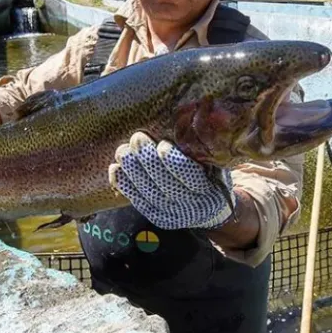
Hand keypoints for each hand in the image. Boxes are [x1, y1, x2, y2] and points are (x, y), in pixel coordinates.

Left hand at [110, 132, 235, 229]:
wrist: (210, 209)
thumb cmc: (212, 176)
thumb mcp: (217, 163)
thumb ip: (205, 148)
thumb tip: (193, 116)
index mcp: (208, 190)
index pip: (189, 176)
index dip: (174, 161)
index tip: (162, 145)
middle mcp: (191, 206)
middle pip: (165, 183)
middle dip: (148, 160)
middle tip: (137, 138)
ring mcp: (172, 214)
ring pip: (148, 192)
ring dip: (132, 170)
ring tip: (123, 150)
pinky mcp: (157, 217)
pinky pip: (137, 201)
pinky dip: (124, 185)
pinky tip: (115, 169)